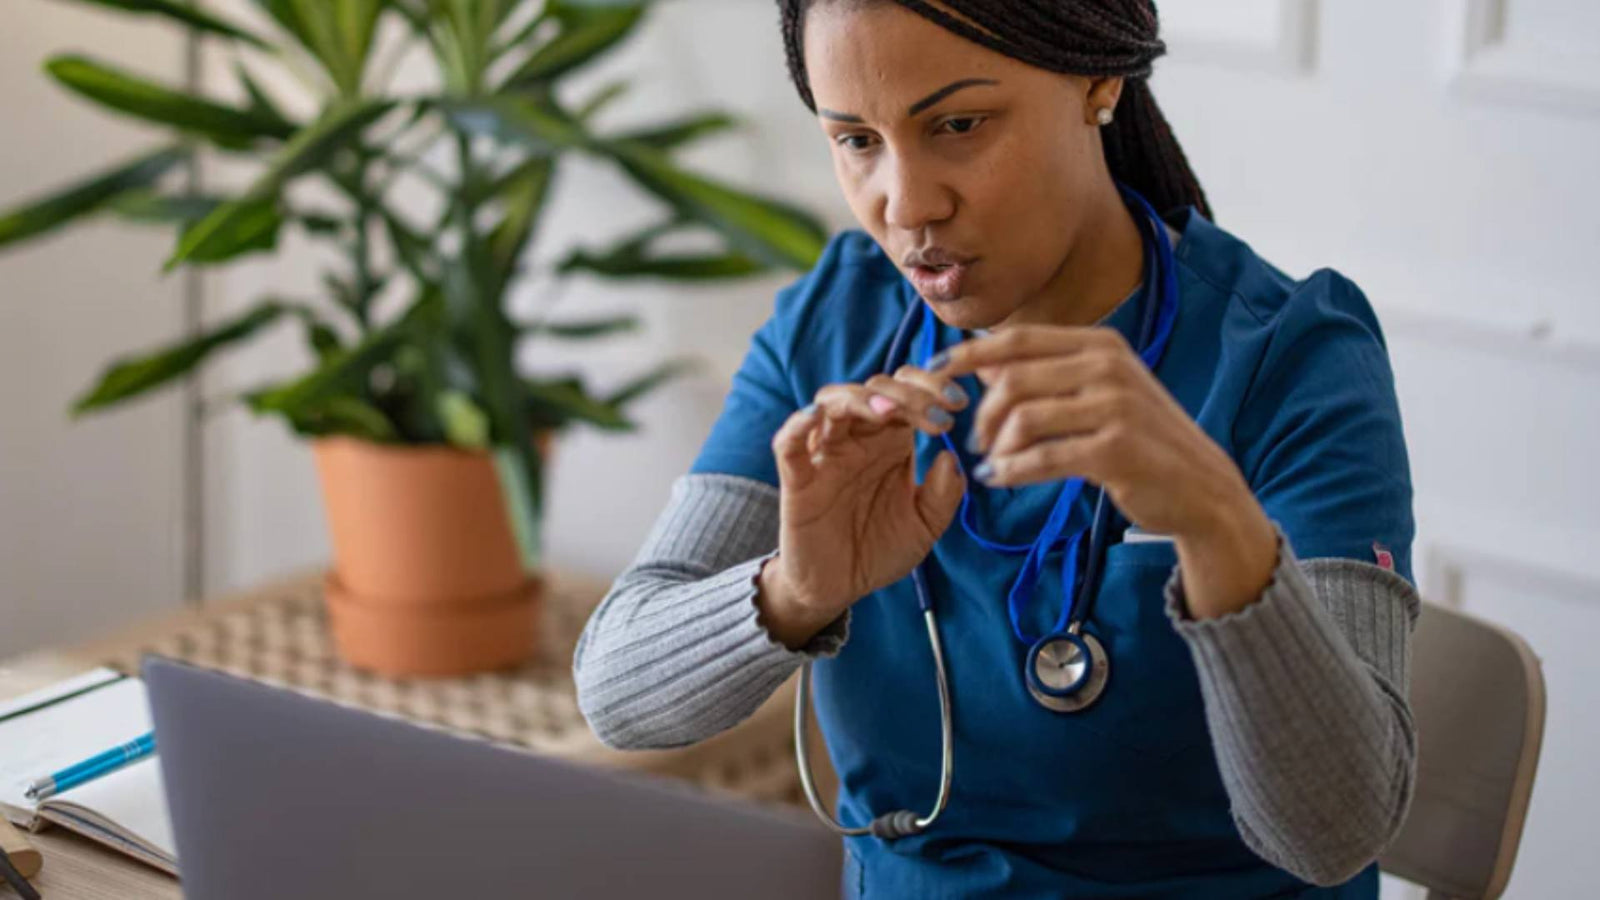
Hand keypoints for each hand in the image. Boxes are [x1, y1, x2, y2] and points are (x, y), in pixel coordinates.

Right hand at [758, 366, 969, 647]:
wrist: (838, 589)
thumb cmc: (880, 550)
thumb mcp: (924, 527)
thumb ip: (943, 495)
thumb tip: (950, 456)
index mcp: (890, 443)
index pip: (907, 394)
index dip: (931, 388)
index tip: (959, 404)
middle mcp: (858, 440)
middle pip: (875, 389)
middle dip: (908, 394)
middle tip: (938, 418)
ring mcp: (825, 456)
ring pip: (832, 402)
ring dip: (860, 398)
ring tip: (889, 410)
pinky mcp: (797, 481)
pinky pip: (788, 444)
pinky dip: (797, 424)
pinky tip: (815, 416)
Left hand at [930, 325, 1277, 616]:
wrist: (1201, 488)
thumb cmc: (1141, 440)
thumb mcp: (1098, 393)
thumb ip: (1044, 374)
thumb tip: (979, 357)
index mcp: (1101, 344)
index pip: (1017, 339)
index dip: (967, 354)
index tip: (935, 370)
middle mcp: (1109, 366)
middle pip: (1012, 380)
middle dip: (982, 414)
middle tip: (976, 442)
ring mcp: (1116, 406)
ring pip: (1022, 419)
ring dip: (995, 446)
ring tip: (993, 463)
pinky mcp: (1116, 449)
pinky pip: (1041, 457)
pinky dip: (1011, 470)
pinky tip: (1000, 479)